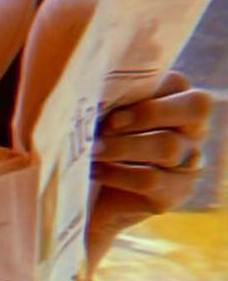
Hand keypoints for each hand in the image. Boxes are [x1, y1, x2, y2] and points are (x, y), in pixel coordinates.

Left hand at [87, 71, 211, 267]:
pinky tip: (94, 171)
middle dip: (147, 113)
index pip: (177, 82)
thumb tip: (93, 87)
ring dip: (123, 146)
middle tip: (107, 124)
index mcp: (178, 101)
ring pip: (168, 147)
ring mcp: (189, 162)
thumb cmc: (95, 143)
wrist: (87, 198)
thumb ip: (110, 99)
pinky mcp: (174, 193)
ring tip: (91, 149)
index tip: (108, 97)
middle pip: (193, 109)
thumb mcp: (103, 117)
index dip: (146, 87)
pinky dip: (118, 173)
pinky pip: (151, 179)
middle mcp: (192, 130)